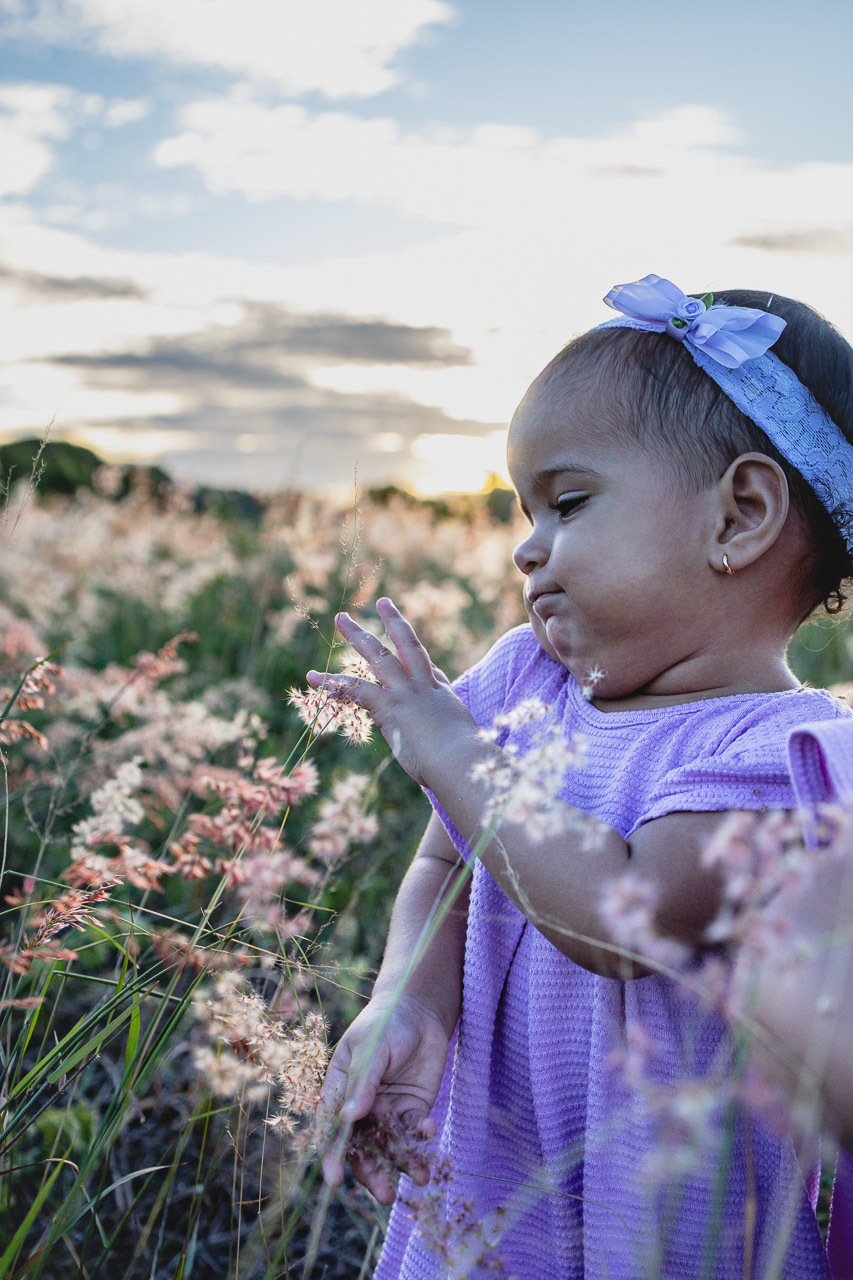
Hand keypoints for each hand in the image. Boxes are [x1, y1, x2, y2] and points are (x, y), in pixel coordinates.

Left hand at [306, 598, 478, 788]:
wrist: (461, 761)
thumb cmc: (466, 764)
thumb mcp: (464, 749)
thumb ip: (452, 747)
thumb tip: (448, 764)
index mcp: (444, 697)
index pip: (430, 671)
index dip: (420, 660)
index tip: (412, 647)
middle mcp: (425, 688)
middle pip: (407, 645)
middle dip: (394, 622)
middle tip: (382, 602)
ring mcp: (406, 693)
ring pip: (379, 655)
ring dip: (357, 635)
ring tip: (340, 618)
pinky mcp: (389, 707)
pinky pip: (355, 690)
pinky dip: (332, 683)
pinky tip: (312, 676)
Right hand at [316, 993, 449, 1203]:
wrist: (419, 1012)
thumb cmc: (384, 1024)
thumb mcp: (370, 1049)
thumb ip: (362, 1082)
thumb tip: (347, 1118)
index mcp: (339, 1091)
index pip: (331, 1129)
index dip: (331, 1155)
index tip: (334, 1179)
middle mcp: (361, 1107)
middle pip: (362, 1147)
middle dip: (373, 1173)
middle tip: (385, 1194)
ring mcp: (387, 1111)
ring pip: (390, 1145)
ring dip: (402, 1164)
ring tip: (420, 1178)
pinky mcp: (412, 1109)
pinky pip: (414, 1130)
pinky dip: (422, 1137)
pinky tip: (430, 1134)